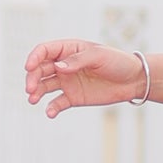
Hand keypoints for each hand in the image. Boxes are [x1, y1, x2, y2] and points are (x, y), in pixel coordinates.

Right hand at [25, 39, 144, 117]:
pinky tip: (50, 113)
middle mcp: (64, 65)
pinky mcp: (73, 97)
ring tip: (32, 100)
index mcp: (69, 50)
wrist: (133, 80)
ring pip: (44, 86)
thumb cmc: (117, 62)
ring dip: (36, 92)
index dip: (34, 58)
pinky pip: (57, 103)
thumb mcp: (99, 56)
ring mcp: (67, 82)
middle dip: (32, 78)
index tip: (29, 67)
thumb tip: (58, 67)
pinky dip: (51, 108)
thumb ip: (78, 60)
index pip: (45, 51)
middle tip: (30, 89)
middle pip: (40, 69)